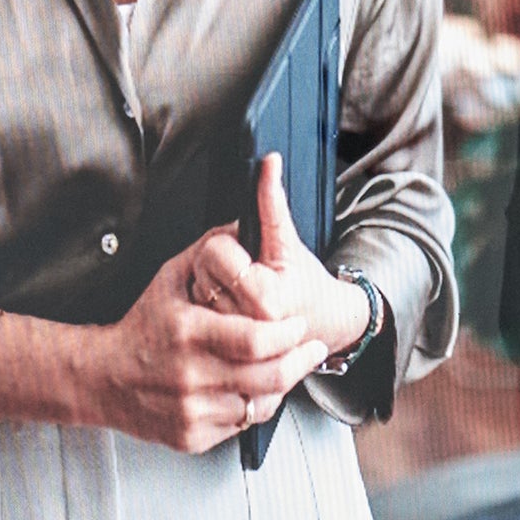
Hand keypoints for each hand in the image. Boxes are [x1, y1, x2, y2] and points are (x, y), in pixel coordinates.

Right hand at [56, 208, 334, 454]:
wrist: (102, 378)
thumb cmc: (141, 327)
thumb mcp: (169, 279)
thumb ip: (209, 254)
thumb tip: (246, 226)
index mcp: (187, 333)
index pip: (258, 340)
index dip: (289, 335)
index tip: (300, 326)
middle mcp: (190, 375)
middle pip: (269, 376)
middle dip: (301, 361)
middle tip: (312, 348)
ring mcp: (192, 410)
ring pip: (261, 403)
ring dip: (283, 383)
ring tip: (288, 365)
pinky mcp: (193, 435)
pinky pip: (243, 423)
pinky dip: (256, 404)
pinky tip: (255, 386)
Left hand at [187, 151, 368, 360]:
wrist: (323, 325)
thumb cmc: (305, 284)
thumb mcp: (289, 242)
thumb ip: (272, 203)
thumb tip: (269, 163)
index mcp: (267, 298)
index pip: (215, 252)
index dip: (226, 248)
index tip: (245, 257)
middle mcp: (251, 328)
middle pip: (200, 274)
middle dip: (215, 269)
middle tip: (241, 277)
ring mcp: (237, 348)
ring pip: (195, 297)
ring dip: (208, 291)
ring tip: (235, 296)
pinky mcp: (227, 357)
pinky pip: (197, 322)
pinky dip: (205, 314)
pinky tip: (226, 315)